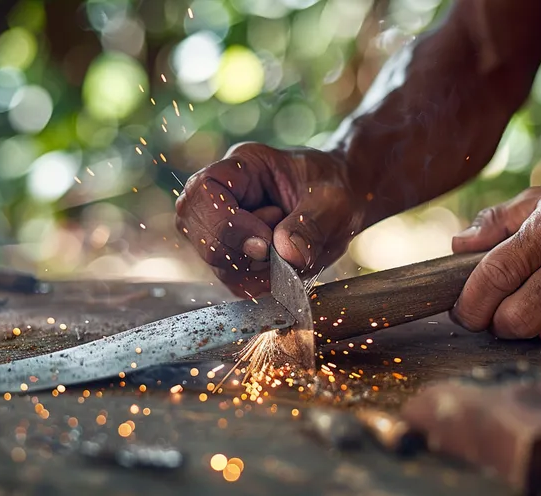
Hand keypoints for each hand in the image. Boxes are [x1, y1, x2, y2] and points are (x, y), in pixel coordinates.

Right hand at [175, 143, 364, 296]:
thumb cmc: (337, 188)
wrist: (346, 199)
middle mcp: (224, 196)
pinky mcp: (236, 255)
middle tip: (276, 251)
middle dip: (236, 250)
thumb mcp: (334, 201)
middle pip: (195, 228)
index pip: (202, 191)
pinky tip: (285, 266)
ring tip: (289, 248)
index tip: (264, 243)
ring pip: (215, 261)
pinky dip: (262, 282)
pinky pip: (234, 281)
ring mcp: (225, 227)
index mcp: (242, 167)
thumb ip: (311, 224)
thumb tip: (287, 254)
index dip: (225, 223)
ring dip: (255, 268)